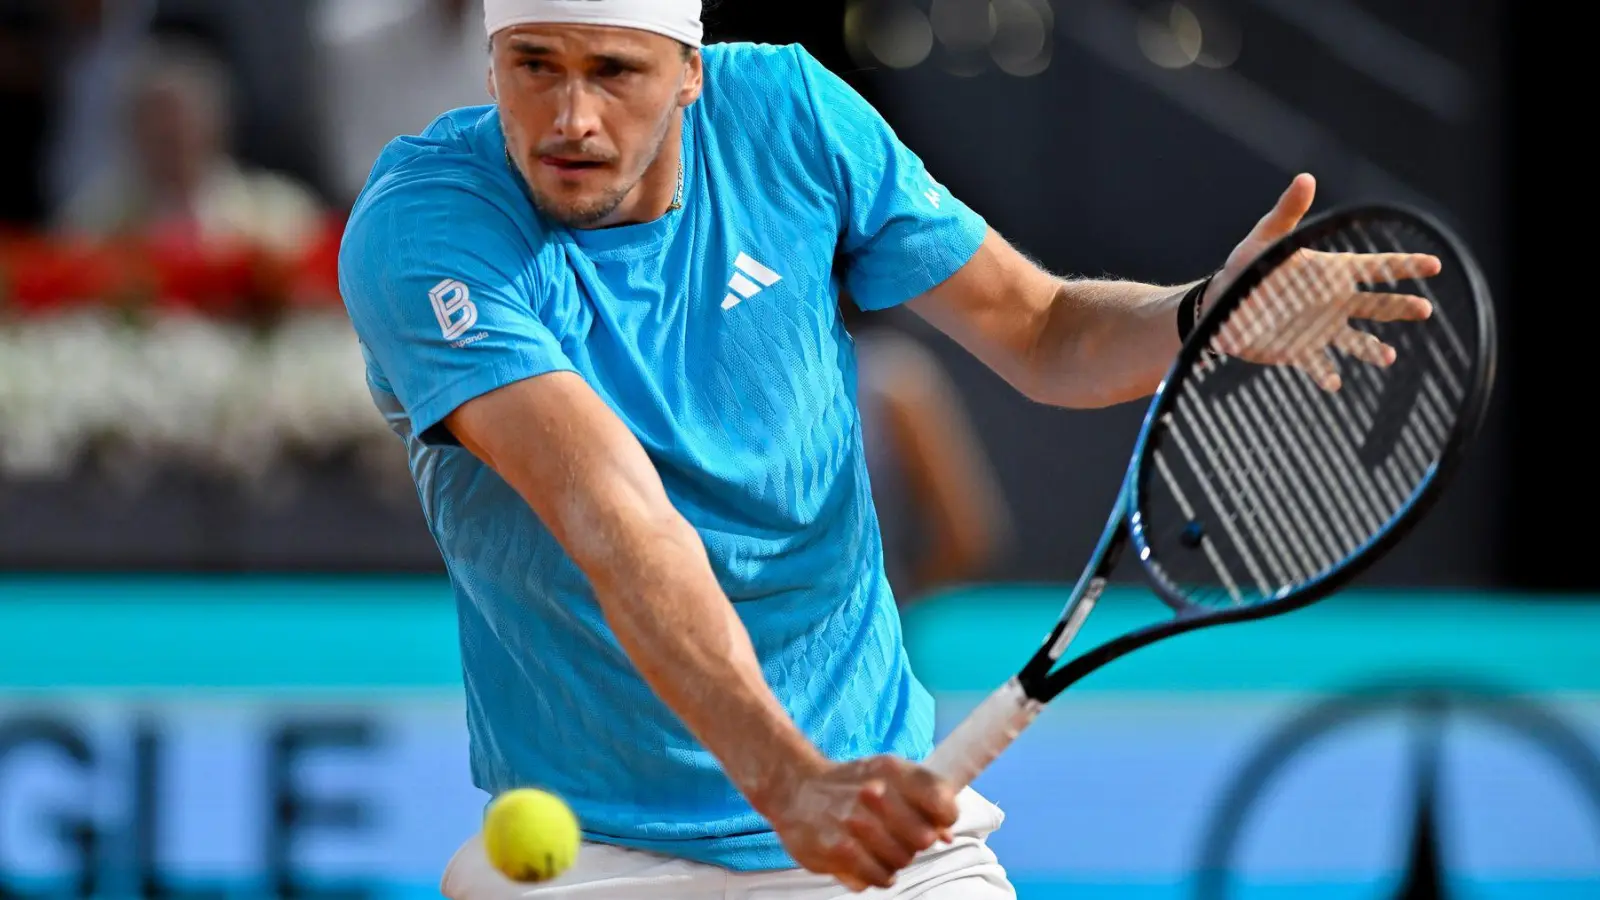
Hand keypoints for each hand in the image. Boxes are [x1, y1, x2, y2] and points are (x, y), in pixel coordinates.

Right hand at [763, 756, 958, 891]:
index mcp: (893, 770)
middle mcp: (875, 793)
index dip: (944, 818)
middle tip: (898, 836)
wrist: (795, 788)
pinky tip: (867, 861)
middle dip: (915, 842)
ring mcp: (855, 822)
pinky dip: (878, 875)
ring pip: (902, 860)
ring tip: (878, 847)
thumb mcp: (887, 776)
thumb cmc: (849, 785)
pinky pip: (880, 877)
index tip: (935, 822)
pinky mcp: (839, 849)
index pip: (942, 801)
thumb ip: (922, 800)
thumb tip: (946, 835)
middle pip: (924, 838)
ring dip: (894, 859)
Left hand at [1204, 174, 1438, 391]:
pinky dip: (1327, 375)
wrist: (1222, 305)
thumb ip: (1287, 212)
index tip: (1435, 264)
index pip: (1376, 266)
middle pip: (1377, 305)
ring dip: (1372, 349)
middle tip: (1425, 310)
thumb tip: (1305, 178)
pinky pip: (1319, 366)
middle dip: (1401, 308)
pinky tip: (1335, 383)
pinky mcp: (1301, 352)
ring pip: (1356, 341)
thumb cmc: (1246, 266)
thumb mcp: (1265, 237)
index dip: (1405, 265)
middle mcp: (1333, 302)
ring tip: (1386, 357)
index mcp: (1331, 271)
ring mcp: (1321, 329)